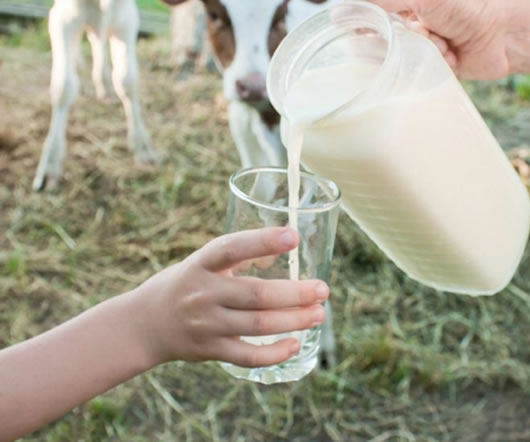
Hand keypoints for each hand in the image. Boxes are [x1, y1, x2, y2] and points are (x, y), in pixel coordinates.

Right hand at [131, 228, 328, 367]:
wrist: (143, 324)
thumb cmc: (185, 285)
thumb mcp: (202, 262)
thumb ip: (239, 256)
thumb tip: (287, 245)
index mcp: (200, 264)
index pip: (231, 248)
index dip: (262, 241)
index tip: (293, 236)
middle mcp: (202, 293)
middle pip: (256, 294)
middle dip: (295, 293)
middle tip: (323, 290)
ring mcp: (206, 324)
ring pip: (257, 325)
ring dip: (294, 320)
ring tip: (318, 314)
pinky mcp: (209, 350)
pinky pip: (247, 356)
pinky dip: (273, 353)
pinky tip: (295, 344)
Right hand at [354, 0, 508, 79]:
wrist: (505, 35)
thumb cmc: (467, 6)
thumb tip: (339, 13)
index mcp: (403, 0)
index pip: (367, 14)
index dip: (366, 25)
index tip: (368, 32)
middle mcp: (408, 21)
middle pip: (381, 40)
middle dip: (403, 39)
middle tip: (425, 32)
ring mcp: (421, 45)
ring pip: (400, 60)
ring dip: (422, 53)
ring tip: (444, 43)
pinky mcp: (433, 67)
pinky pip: (418, 75)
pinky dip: (434, 67)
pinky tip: (452, 56)